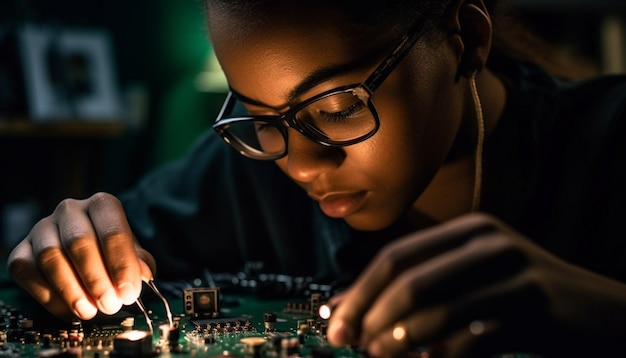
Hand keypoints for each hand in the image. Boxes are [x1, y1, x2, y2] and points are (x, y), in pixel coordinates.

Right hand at [6, 192, 155, 320]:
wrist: (79, 253)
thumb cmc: (110, 251)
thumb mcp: (131, 252)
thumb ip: (139, 263)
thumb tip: (145, 275)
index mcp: (102, 205)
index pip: (113, 231)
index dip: (122, 264)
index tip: (128, 292)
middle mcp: (69, 211)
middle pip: (79, 243)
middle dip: (96, 279)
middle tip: (110, 305)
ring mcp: (42, 229)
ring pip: (51, 258)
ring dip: (72, 291)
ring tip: (90, 311)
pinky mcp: (20, 251)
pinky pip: (28, 272)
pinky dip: (50, 297)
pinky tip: (69, 310)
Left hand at [326, 213, 625, 356]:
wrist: (596, 312)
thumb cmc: (519, 297)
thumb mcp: (467, 280)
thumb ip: (415, 288)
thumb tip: (348, 308)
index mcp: (466, 229)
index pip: (394, 257)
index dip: (358, 292)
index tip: (335, 325)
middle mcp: (488, 242)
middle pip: (409, 279)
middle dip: (371, 316)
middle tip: (355, 345)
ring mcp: (514, 272)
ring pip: (437, 310)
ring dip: (399, 341)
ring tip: (381, 356)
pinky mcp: (536, 308)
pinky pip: (472, 338)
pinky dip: (441, 357)